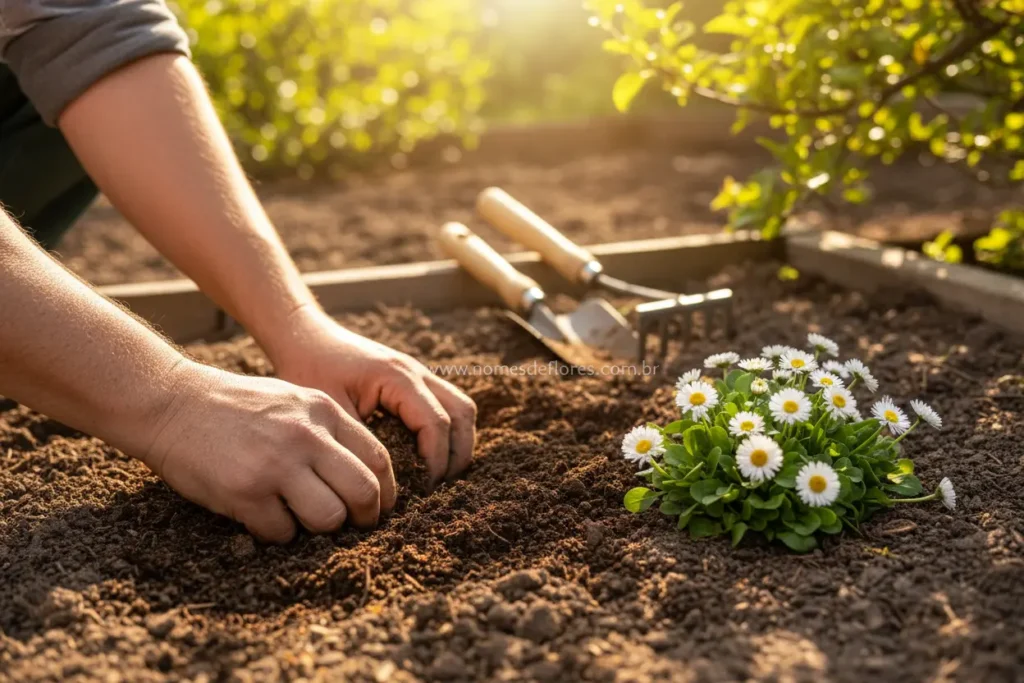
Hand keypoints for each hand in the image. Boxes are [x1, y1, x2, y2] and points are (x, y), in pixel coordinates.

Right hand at [143, 360, 395, 542]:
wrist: (172, 402)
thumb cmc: (235, 407)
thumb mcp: (292, 401)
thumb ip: (328, 431)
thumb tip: (366, 476)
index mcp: (323, 412)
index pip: (378, 458)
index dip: (385, 491)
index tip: (377, 507)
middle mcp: (306, 436)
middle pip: (364, 492)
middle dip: (365, 518)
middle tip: (353, 526)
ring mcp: (276, 465)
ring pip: (329, 517)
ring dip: (320, 528)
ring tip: (301, 519)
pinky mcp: (245, 492)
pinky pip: (281, 532)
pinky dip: (276, 533)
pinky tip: (262, 518)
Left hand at [270, 306, 476, 488]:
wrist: (305, 337)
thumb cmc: (311, 370)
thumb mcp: (332, 412)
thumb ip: (362, 443)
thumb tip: (383, 482)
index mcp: (398, 378)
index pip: (436, 423)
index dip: (435, 461)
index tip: (422, 490)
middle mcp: (417, 372)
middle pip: (463, 414)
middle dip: (456, 455)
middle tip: (436, 487)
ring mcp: (420, 373)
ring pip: (462, 408)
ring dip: (457, 443)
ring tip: (436, 476)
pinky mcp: (415, 380)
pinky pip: (447, 405)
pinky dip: (447, 432)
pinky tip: (426, 457)